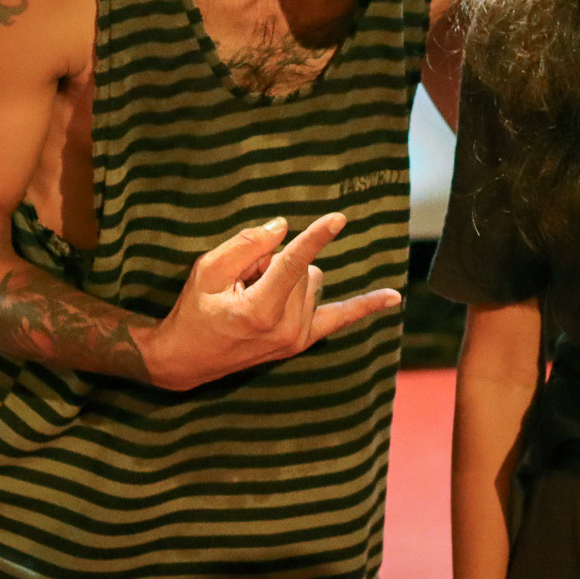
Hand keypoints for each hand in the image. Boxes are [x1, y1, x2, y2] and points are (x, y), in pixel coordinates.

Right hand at [145, 213, 400, 389]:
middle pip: (301, 269)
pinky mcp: (302, 341)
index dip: (315, 238)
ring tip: (252, 295)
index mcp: (260, 310)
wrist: (187, 359)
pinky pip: (340, 317)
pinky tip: (393, 298)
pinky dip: (365, 307)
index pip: (293, 264)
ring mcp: (298, 337)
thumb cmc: (193, 311)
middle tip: (240, 281)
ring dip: (289, 277)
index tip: (339, 219)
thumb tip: (283, 228)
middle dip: (273, 262)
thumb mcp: (206, 271)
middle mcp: (287, 327)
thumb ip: (245, 246)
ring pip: (312, 281)